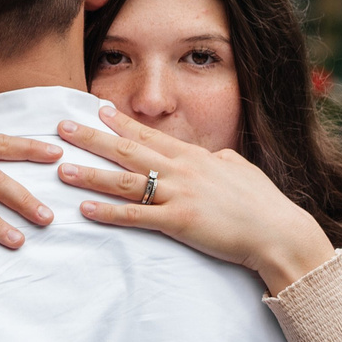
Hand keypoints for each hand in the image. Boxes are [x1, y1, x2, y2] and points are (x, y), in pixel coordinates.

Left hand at [53, 104, 336, 293]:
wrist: (280, 232)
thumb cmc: (262, 203)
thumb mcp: (239, 169)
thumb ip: (220, 160)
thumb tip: (213, 156)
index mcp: (195, 156)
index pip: (150, 134)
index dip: (120, 122)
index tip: (95, 109)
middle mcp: (183, 170)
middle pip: (128, 150)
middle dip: (92, 138)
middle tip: (61, 127)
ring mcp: (180, 195)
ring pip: (126, 182)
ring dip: (91, 175)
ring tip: (62, 170)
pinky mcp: (179, 222)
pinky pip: (136, 217)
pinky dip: (108, 213)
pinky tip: (85, 209)